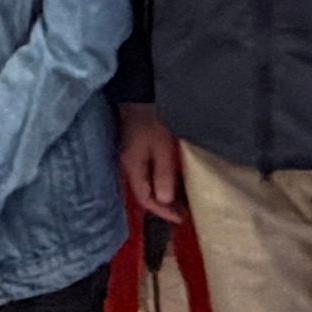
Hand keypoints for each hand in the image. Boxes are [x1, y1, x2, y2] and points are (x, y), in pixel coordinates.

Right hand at [118, 103, 184, 219]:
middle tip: (183, 212)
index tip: (181, 218)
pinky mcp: (137, 147)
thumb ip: (163, 174)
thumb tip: (164, 201)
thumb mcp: (162, 148)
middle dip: (163, 205)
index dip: (163, 211)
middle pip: (144, 192)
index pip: (145, 198)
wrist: (141, 93)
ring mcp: (131, 155)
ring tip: (181, 199)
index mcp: (132, 166)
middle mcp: (128, 164)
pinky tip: (172, 179)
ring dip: (162, 193)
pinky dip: (160, 180)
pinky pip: (148, 172)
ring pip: (146, 183)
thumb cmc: (153, 121)